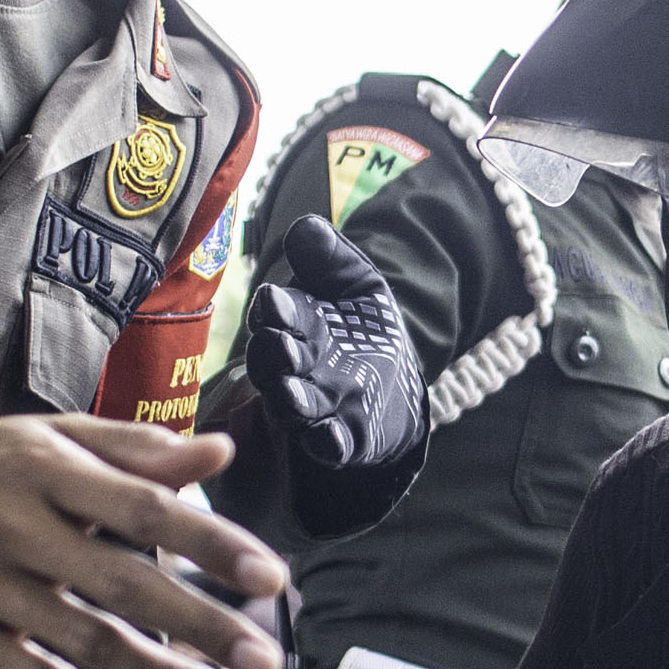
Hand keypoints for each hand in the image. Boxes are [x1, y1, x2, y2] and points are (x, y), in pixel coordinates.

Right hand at [0, 414, 286, 668]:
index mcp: (47, 469)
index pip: (145, 508)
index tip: (269, 579)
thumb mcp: (48, 438)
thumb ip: (136, 450)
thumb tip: (222, 453)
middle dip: (201, 626)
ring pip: (85, 640)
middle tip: (264, 658)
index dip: (211, 544)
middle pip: (124, 584)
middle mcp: (15, 524)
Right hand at [244, 216, 426, 529]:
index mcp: (292, 323)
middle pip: (274, 361)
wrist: (394, 383)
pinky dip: (327, 442)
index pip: (276, 314)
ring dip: (291, 400)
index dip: (275, 309)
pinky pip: (329, 443)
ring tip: (292, 392)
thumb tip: (306, 225)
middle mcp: (294, 367)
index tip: (274, 299)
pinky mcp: (341, 439)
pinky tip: (329, 437)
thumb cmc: (361, 327)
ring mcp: (315, 406)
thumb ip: (330, 258)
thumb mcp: (356, 284)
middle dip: (275, 354)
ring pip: (293, 405)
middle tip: (283, 345)